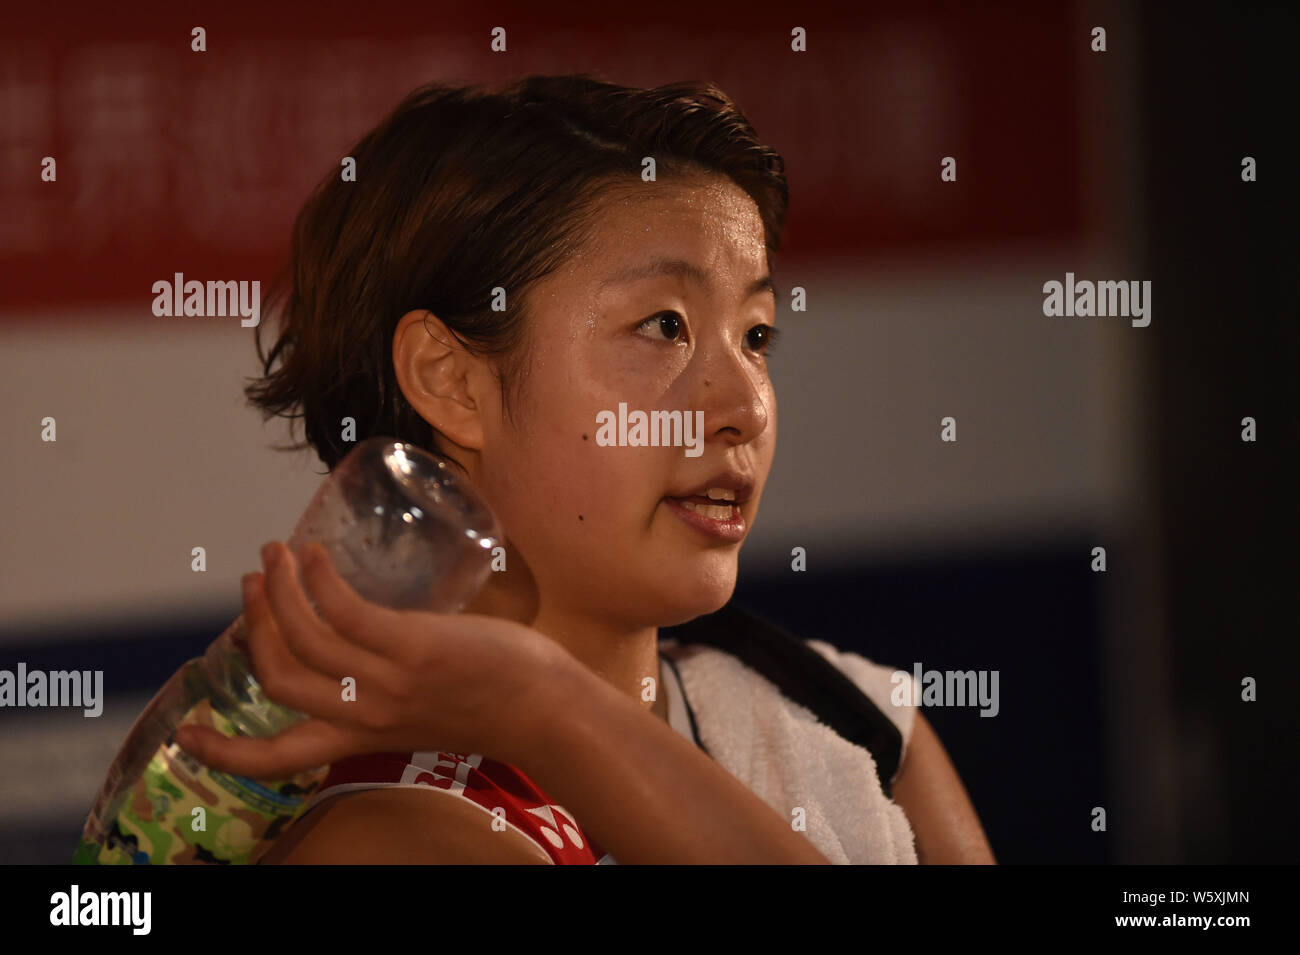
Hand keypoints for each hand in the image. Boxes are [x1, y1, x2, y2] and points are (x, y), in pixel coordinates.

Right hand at [172, 540, 573, 779]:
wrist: (546, 708)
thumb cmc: (495, 700)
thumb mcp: (422, 710)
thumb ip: (387, 687)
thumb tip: (369, 639)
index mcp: (360, 737)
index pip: (277, 756)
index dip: (225, 750)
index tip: (186, 733)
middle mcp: (364, 715)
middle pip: (277, 677)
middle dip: (253, 626)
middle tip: (250, 583)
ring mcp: (387, 683)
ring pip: (303, 638)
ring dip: (278, 590)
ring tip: (275, 554)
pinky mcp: (413, 650)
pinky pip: (345, 611)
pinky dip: (319, 578)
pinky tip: (315, 553)